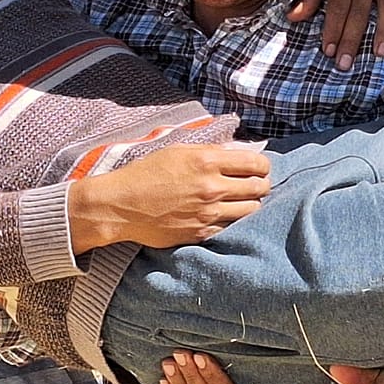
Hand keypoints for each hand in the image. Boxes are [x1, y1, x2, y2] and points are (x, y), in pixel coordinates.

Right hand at [69, 144, 271, 250]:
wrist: (120, 205)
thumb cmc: (146, 173)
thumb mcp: (178, 150)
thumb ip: (211, 150)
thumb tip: (238, 152)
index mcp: (207, 161)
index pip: (257, 163)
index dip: (263, 166)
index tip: (259, 169)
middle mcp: (212, 187)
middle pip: (260, 188)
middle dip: (261, 185)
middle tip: (255, 185)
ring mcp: (208, 213)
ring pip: (252, 210)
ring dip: (250, 205)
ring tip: (240, 202)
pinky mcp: (202, 233)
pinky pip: (232, 228)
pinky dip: (233, 221)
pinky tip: (224, 216)